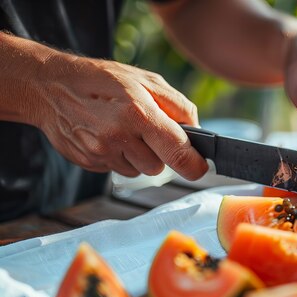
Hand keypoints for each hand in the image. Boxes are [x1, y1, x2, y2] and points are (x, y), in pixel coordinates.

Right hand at [33, 53, 207, 178]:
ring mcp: (102, 153)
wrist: (49, 87)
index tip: (201, 167)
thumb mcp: (146, 80)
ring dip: (139, 156)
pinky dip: (120, 157)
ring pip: (139, 171)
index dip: (195, 165)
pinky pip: (119, 169)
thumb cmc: (102, 79)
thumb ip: (178, 106)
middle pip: (159, 167)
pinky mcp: (89, 163)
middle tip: (148, 131)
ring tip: (124, 130)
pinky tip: (108, 136)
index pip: (178, 153)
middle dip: (160, 153)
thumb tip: (197, 131)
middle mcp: (120, 137)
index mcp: (139, 114)